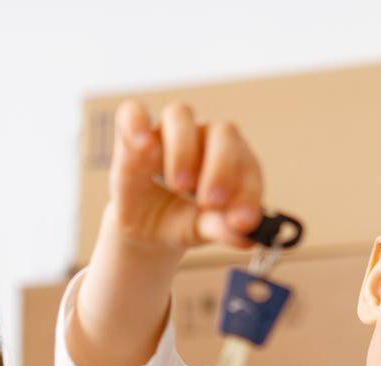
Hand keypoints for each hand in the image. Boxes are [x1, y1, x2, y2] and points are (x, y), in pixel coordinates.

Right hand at [105, 99, 265, 254]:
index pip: (247, 162)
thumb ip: (223, 228)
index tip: (241, 222)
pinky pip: (132, 113)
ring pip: (180, 115)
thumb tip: (247, 237)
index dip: (248, 190)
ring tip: (178, 185)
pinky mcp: (134, 135)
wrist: (146, 230)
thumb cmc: (183, 221)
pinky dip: (136, 124)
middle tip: (210, 202)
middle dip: (220, 166)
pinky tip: (142, 147)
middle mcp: (204, 137)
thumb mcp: (202, 229)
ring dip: (183, 149)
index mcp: (233, 158)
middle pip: (221, 131)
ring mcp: (169, 132)